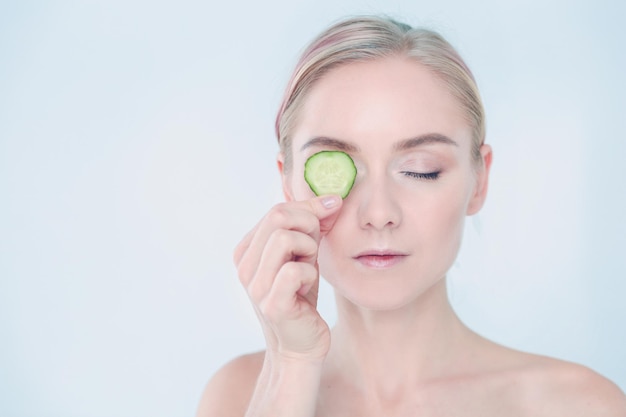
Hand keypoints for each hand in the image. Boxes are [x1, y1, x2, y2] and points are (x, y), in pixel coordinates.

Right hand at [234, 195, 341, 361]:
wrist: (301, 344)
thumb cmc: (301, 296)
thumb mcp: (304, 254)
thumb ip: (310, 226)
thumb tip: (332, 198)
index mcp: (247, 250)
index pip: (276, 210)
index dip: (308, 210)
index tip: (328, 219)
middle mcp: (244, 266)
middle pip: (277, 217)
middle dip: (308, 225)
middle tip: (315, 248)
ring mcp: (254, 286)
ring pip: (284, 238)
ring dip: (309, 249)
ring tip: (310, 268)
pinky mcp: (272, 304)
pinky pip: (295, 270)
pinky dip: (310, 274)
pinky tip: (308, 288)